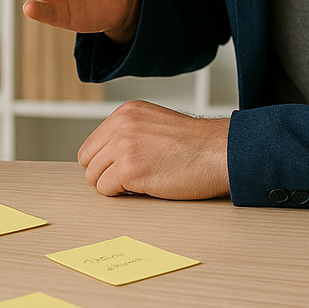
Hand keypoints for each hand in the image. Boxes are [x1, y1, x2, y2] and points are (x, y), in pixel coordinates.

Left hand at [78, 100, 230, 198]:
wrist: (220, 152)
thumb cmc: (197, 145)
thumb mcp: (156, 124)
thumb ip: (130, 133)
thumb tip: (106, 156)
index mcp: (126, 112)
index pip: (92, 144)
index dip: (105, 161)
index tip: (121, 168)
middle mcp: (121, 124)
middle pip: (88, 160)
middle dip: (106, 174)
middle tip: (132, 178)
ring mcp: (123, 145)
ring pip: (94, 177)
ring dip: (115, 185)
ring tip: (143, 181)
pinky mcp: (129, 169)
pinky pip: (107, 190)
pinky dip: (124, 195)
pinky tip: (146, 186)